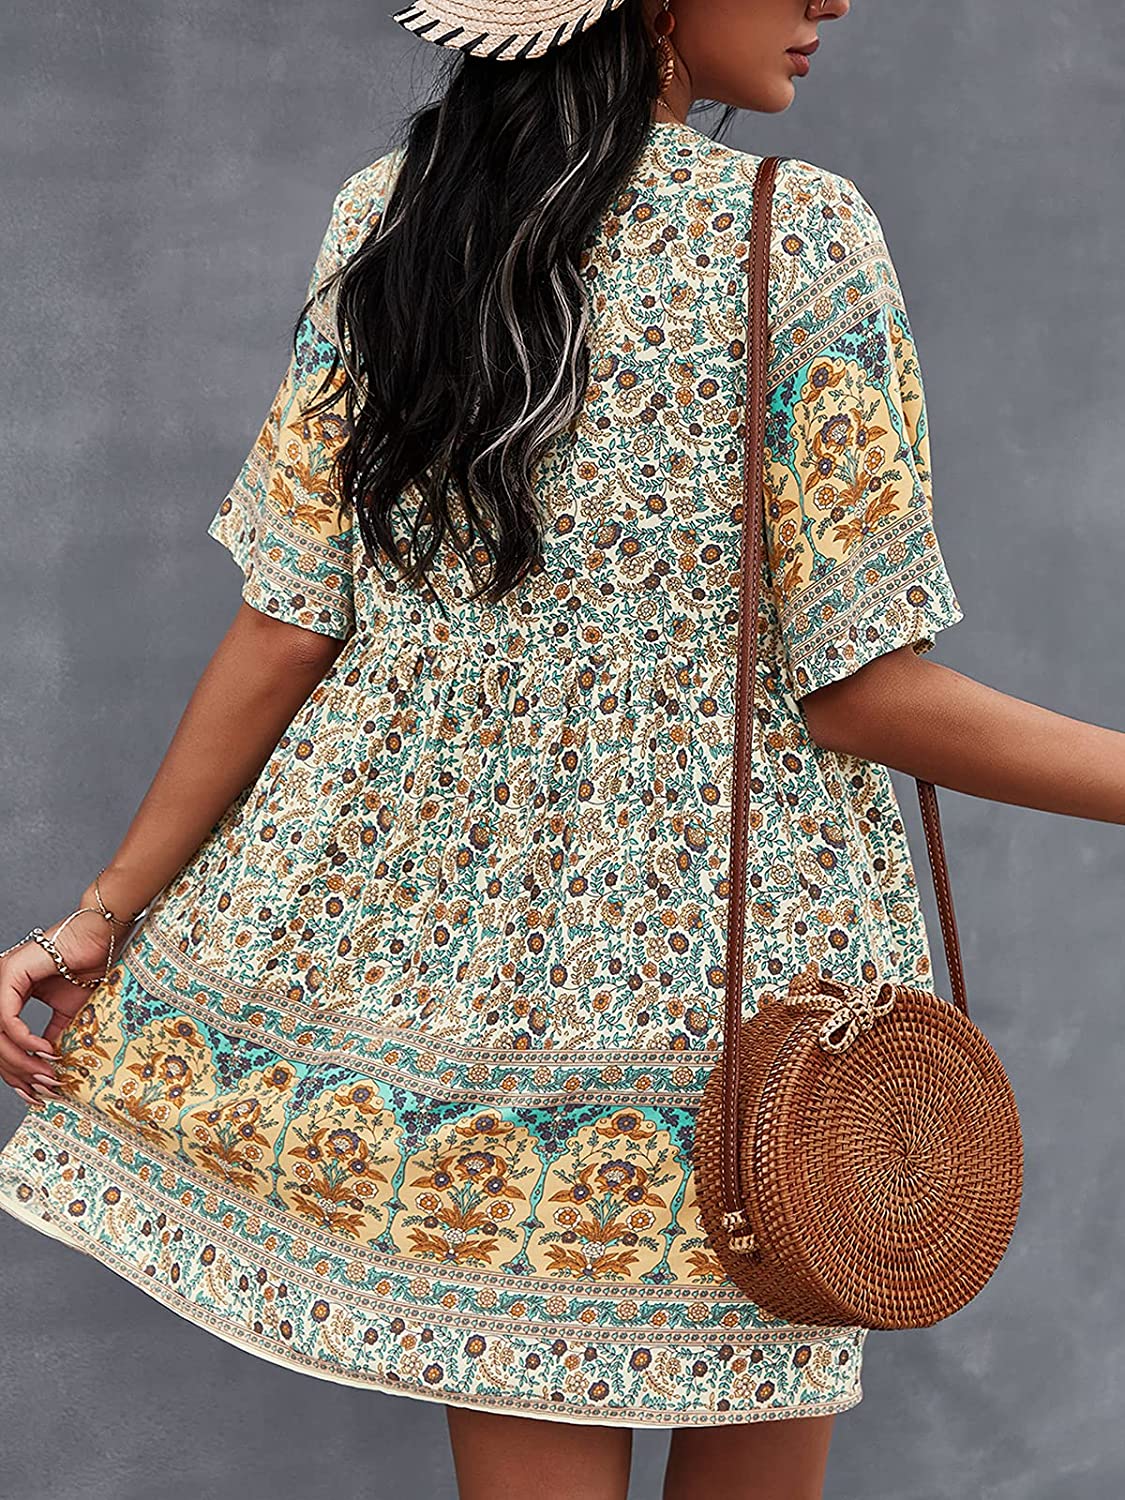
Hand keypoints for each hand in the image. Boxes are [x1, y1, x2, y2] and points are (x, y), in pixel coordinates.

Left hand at [0, 906, 117, 1108]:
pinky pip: (7, 1019)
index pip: (2, 1044)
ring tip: (47, 1074)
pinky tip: (45, 1051)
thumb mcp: (68, 1013)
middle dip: (19, 1073)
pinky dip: (24, 1040)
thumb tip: (47, 1068)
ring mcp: (0, 981)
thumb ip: (52, 1037)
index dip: (16, 1073)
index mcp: (8, 996)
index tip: (37, 1094)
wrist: (100, 938)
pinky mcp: (9, 975)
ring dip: (21, 1061)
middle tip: (45, 1089)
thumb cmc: (88, 966)